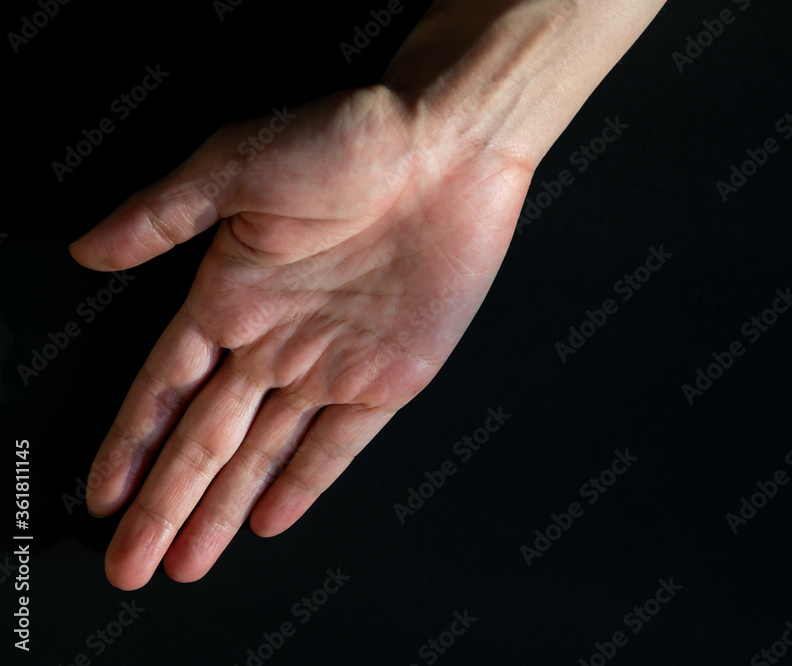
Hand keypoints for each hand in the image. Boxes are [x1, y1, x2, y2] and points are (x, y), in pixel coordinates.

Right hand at [71, 85, 531, 589]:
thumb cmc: (348, 140)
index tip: (102, 494)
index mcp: (231, 294)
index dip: (132, 444)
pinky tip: (269, 520)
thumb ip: (163, 214)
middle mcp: (274, 339)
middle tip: (131, 563)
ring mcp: (331, 362)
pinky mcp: (389, 375)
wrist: (448, 147)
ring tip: (186, 562)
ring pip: (263, 452)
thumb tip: (89, 248)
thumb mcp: (239, 165)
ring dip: (223, 507)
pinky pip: (341, 443)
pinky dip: (306, 482)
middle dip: (167, 502)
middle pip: (206, 439)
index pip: (164, 390)